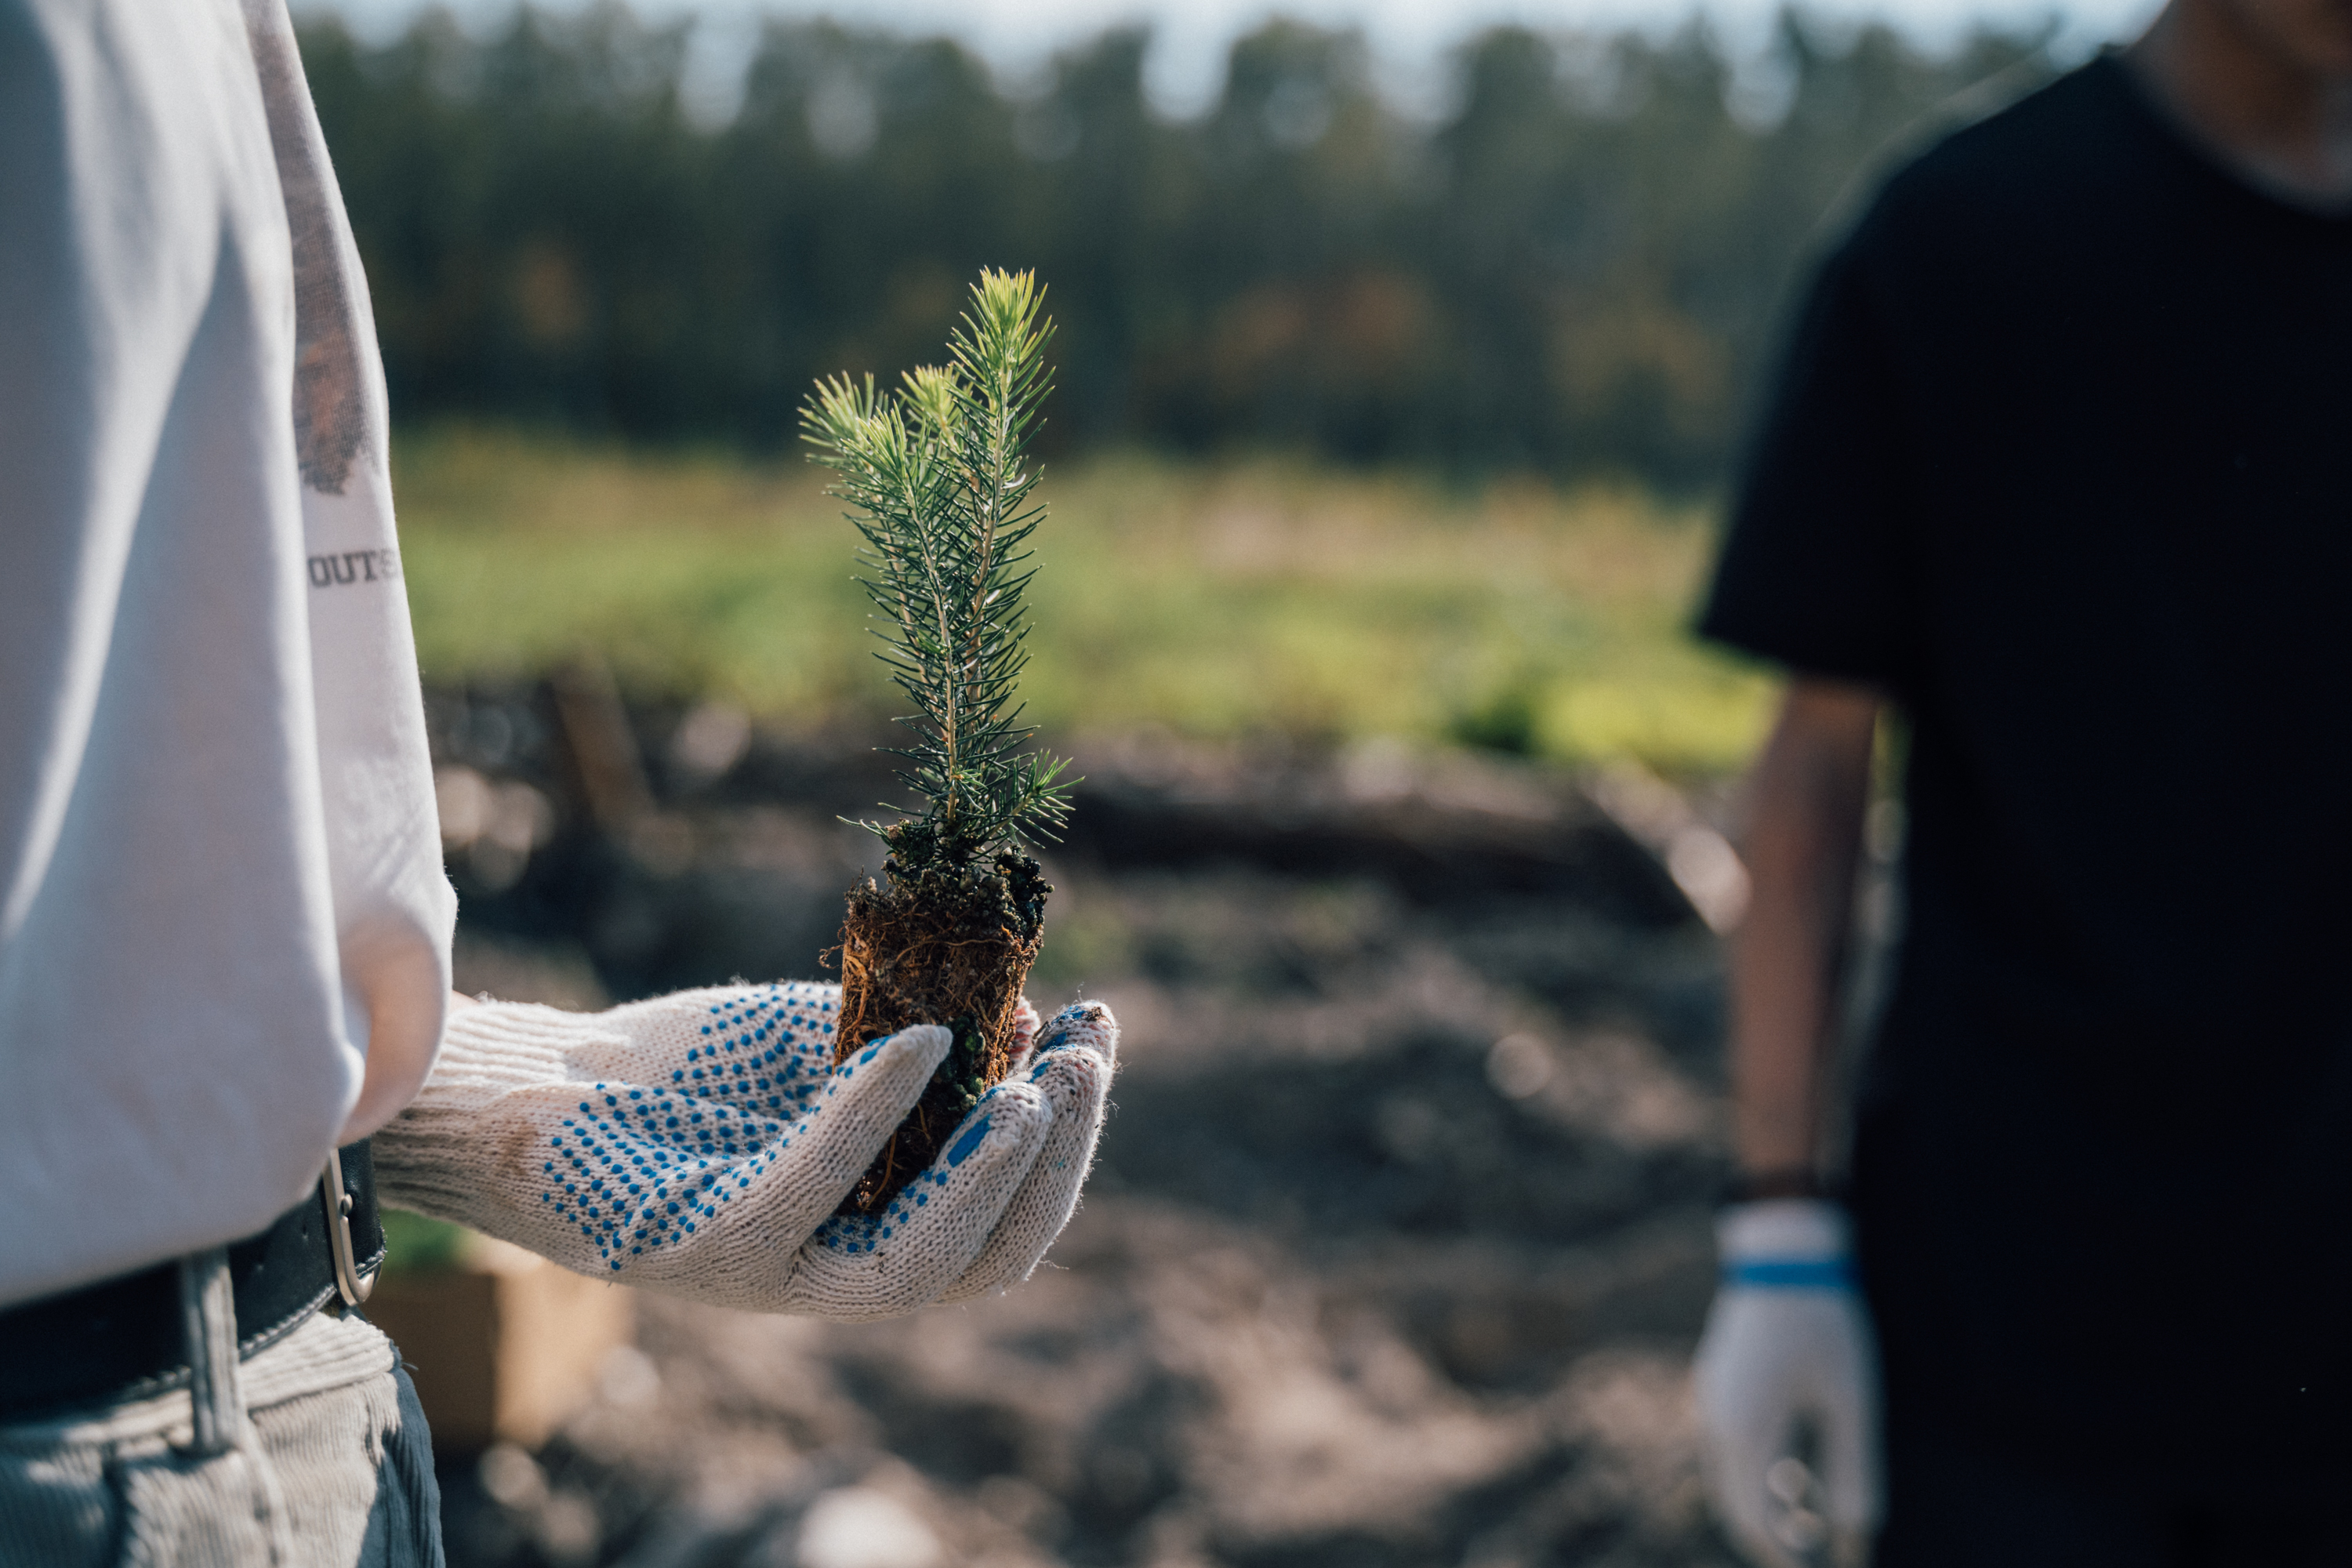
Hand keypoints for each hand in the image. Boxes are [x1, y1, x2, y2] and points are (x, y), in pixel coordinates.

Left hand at [374, 981, 1114, 1319]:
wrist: (526, 1086)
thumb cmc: (680, 1073)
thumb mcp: (823, 1049)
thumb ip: (918, 1048)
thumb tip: (1026, 1018)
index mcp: (874, 1231)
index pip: (1004, 1220)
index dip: (1066, 1140)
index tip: (1094, 1030)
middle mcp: (832, 1271)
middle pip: (984, 1257)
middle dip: (1052, 1160)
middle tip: (1082, 1059)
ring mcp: (769, 1274)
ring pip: (915, 1267)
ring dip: (988, 1173)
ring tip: (1030, 1083)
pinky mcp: (702, 1246)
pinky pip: (806, 1194)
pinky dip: (871, 1117)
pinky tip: (916, 1043)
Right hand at [1693, 1199, 1881, 1567]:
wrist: (1784, 1250)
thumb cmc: (1825, 1324)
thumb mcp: (1852, 1402)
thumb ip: (1854, 1472)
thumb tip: (1855, 1534)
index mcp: (1745, 1432)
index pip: (1755, 1522)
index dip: (1787, 1557)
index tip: (1822, 1567)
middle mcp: (1716, 1422)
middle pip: (1735, 1505)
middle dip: (1774, 1538)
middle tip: (1816, 1552)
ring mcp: (1712, 1400)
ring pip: (1731, 1477)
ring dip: (1768, 1504)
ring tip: (1814, 1512)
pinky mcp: (1718, 1384)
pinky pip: (1732, 1447)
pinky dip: (1760, 1471)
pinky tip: (1796, 1468)